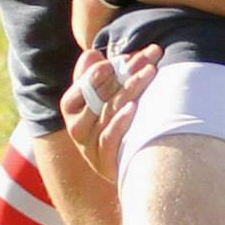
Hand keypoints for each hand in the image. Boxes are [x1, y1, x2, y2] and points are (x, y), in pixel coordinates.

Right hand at [62, 44, 161, 178]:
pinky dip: (120, 122)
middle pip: (99, 96)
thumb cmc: (115, 127)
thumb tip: (93, 54)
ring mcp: (90, 145)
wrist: (128, 171)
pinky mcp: (105, 162)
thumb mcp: (105, 100)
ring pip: (108, 112)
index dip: (97, 72)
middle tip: (147, 58)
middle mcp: (77, 126)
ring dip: (130, 89)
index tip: (119, 59)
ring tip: (150, 72)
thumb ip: (99, 76)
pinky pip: (109, 139)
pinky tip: (133, 107)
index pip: (82, 85)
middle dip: (125, 73)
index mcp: (74, 107)